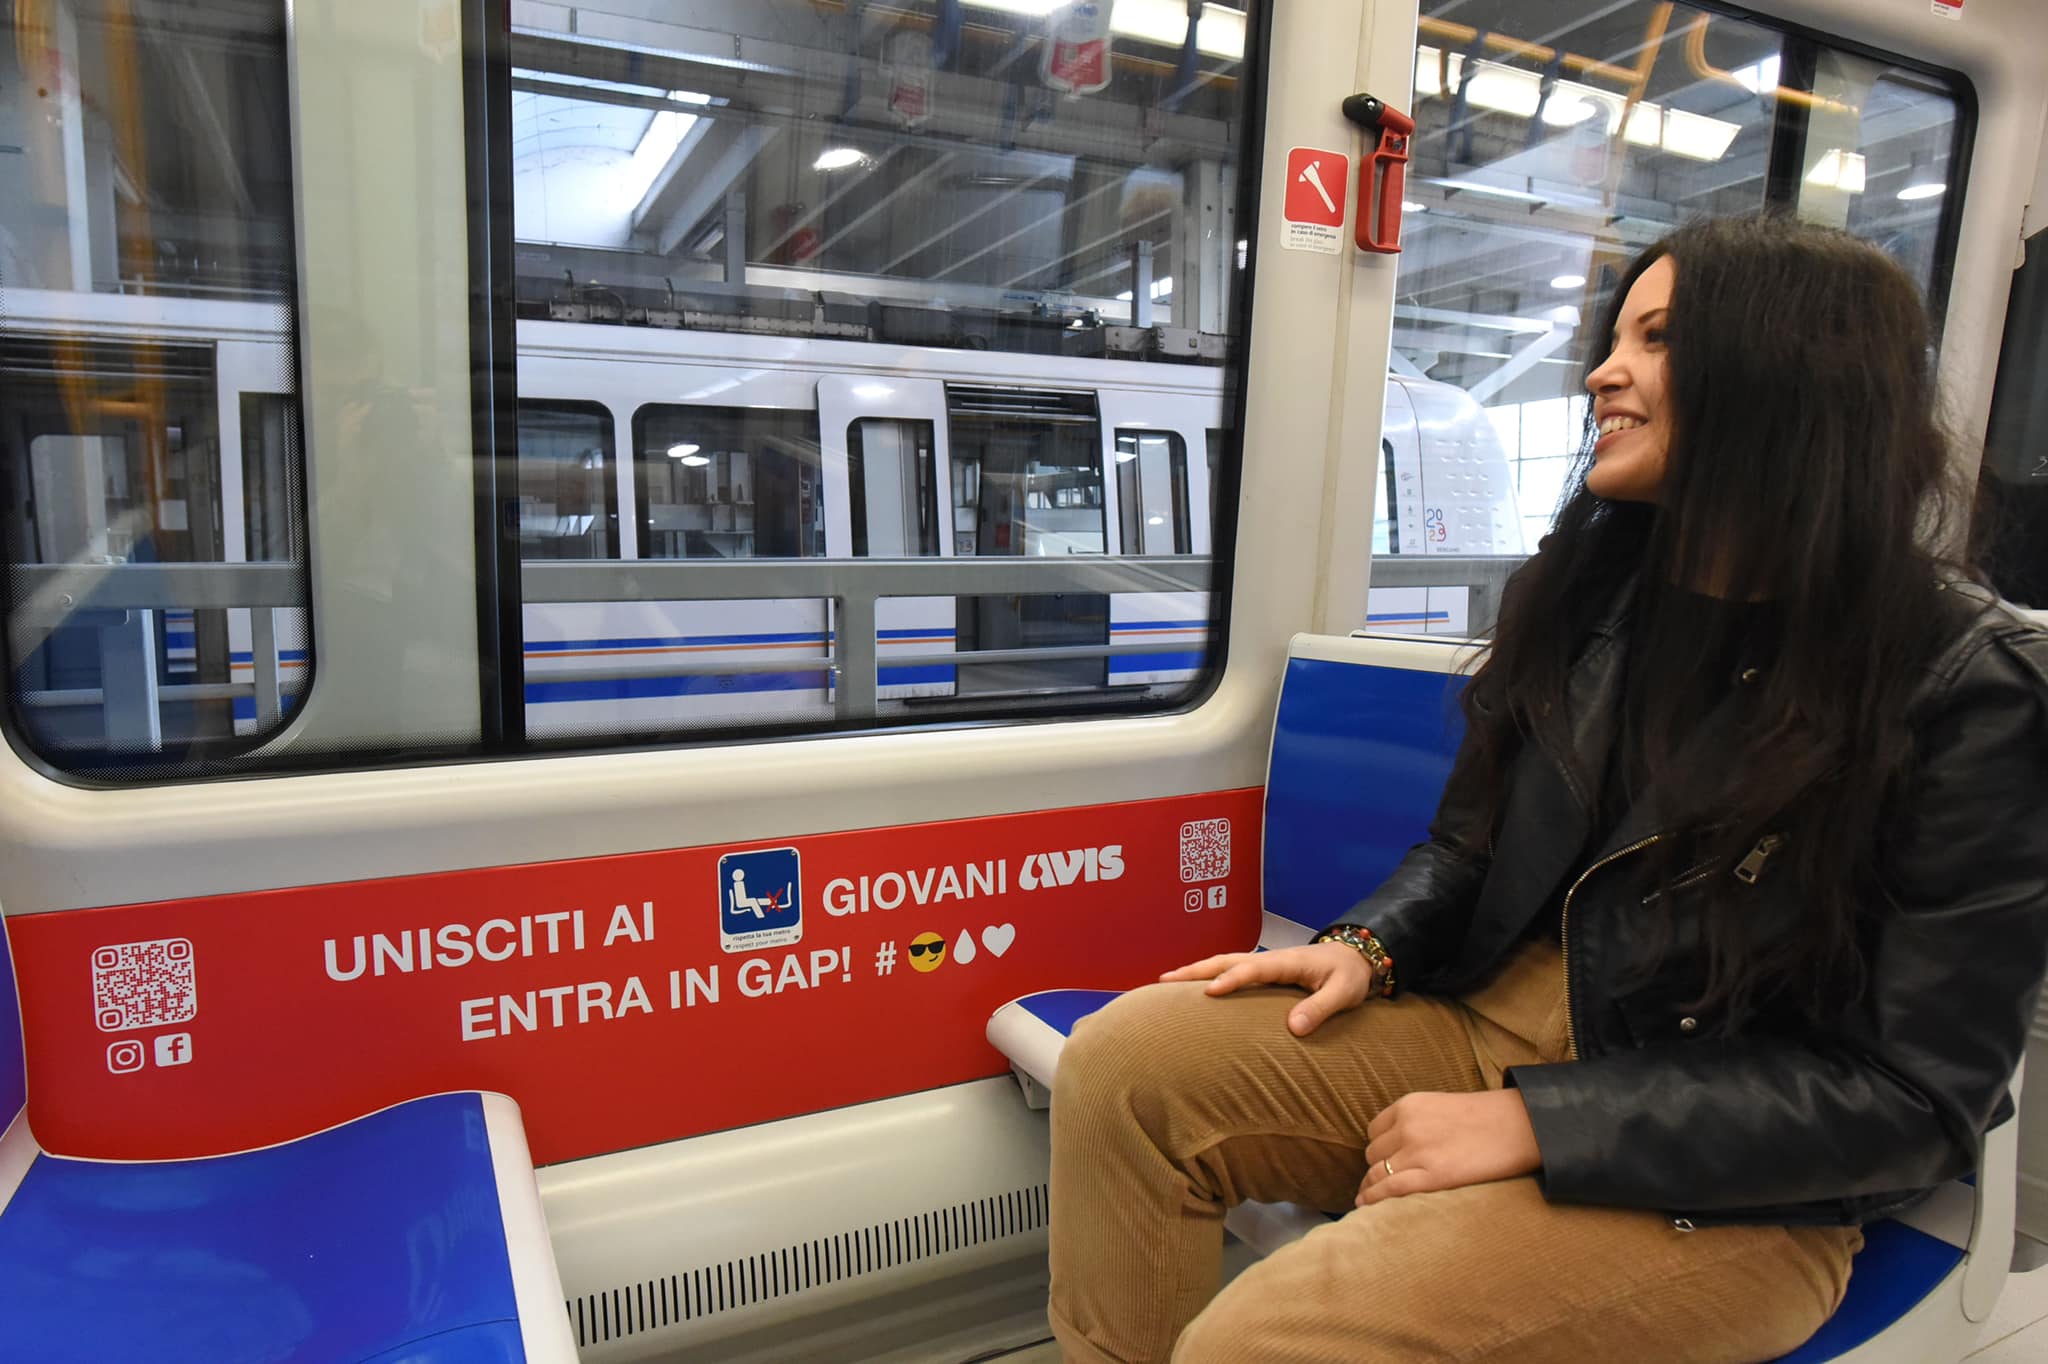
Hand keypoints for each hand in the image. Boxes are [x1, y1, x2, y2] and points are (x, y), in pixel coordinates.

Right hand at [1159, 942, 1377, 1035]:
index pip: (1253, 969)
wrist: (1358, 957)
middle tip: (1164, 981)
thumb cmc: (1350, 975)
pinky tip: (1194, 987)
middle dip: (1195, 970)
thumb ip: (1320, 1008)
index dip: (1232, 980)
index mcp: (1288, 962)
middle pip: (1227, 960)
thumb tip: (1292, 1028)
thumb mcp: (1344, 993)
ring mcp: (1266, 963)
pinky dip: (1208, 974)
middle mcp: (1271, 959)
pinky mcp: (1265, 971)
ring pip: (1224, 963)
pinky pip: (1231, 970)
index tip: (1209, 993)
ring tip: (1166, 982)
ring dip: (1196, 971)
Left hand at [1357, 1090, 1541, 1205]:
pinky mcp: (1433, 1176)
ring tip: (1369, 1197)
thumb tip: (1401, 1142)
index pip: (1375, 1130)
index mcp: (1409, 1105)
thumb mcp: (1442, 1105)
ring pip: (1378, 1172)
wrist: (1519, 1125)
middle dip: (1379, 1166)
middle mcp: (1407, 1126)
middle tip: (1387, 1180)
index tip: (1385, 1159)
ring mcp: (1418, 1151)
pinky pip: (1390, 1189)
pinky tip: (1364, 1206)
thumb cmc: (1486, 1117)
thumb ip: (1417, 1120)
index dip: (1380, 1147)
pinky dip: (1373, 1198)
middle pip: (1374, 1153)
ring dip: (1373, 1184)